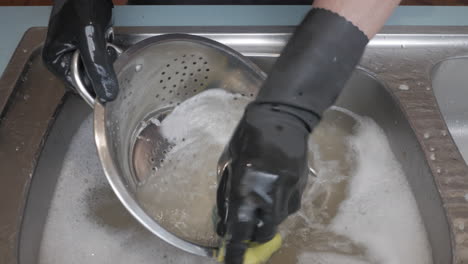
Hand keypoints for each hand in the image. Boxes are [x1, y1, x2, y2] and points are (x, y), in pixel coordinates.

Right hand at [42, 0, 118, 102]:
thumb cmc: (82, 3)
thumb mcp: (90, 39)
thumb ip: (98, 67)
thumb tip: (107, 94)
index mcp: (55, 60)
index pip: (79, 89)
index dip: (96, 90)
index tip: (112, 89)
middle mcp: (63, 57)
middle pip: (90, 78)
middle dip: (102, 69)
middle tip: (108, 54)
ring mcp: (76, 50)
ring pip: (97, 67)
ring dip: (107, 58)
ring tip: (106, 42)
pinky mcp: (88, 43)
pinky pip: (102, 55)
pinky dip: (108, 49)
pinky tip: (107, 37)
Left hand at [216, 103, 314, 263]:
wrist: (281, 118)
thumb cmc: (246, 138)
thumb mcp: (228, 165)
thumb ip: (228, 195)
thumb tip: (227, 221)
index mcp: (246, 189)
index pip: (240, 231)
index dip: (236, 252)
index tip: (232, 262)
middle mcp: (269, 196)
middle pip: (264, 233)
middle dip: (253, 235)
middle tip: (246, 227)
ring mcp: (288, 193)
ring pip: (278, 220)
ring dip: (266, 218)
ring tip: (259, 200)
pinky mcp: (301, 187)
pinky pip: (289, 206)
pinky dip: (278, 205)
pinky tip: (273, 189)